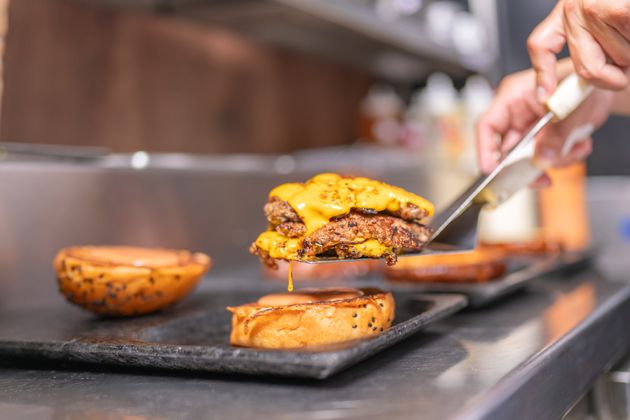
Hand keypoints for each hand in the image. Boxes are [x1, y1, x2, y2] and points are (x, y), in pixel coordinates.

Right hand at [476, 67, 613, 178]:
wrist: (603, 88)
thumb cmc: (586, 83)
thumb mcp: (573, 109)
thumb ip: (557, 136)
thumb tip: (541, 159)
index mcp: (513, 97)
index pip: (487, 126)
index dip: (485, 150)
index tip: (492, 171)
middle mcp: (517, 114)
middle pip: (506, 149)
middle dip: (527, 165)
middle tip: (542, 177)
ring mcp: (529, 129)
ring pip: (528, 159)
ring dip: (554, 160)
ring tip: (574, 148)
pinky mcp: (542, 140)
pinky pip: (545, 159)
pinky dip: (564, 159)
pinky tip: (579, 145)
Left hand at [528, 0, 629, 99]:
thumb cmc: (621, 1)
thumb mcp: (600, 11)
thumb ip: (589, 42)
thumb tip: (586, 78)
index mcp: (567, 10)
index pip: (541, 46)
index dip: (543, 75)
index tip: (545, 96)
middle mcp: (574, 9)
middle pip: (587, 69)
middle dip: (615, 75)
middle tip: (626, 64)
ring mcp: (595, 9)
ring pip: (619, 60)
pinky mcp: (618, 11)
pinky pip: (628, 48)